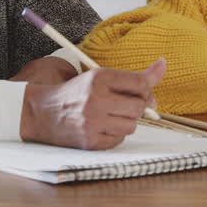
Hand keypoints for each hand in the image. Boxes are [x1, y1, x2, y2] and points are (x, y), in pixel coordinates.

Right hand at [19, 58, 165, 149]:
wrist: (42, 113)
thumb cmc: (77, 93)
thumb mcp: (101, 77)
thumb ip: (135, 76)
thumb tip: (164, 65)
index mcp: (99, 78)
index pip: (140, 84)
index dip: (147, 91)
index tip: (144, 95)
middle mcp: (96, 99)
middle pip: (139, 107)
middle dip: (138, 108)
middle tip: (126, 106)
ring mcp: (92, 122)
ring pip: (131, 126)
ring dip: (126, 122)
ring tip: (110, 116)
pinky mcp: (90, 141)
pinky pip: (119, 140)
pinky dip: (115, 134)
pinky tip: (101, 127)